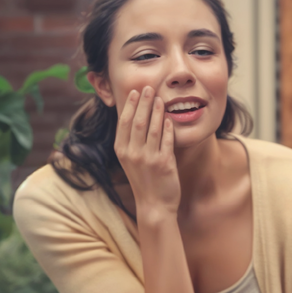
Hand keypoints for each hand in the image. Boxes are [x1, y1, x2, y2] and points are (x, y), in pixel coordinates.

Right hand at [115, 87, 179, 216]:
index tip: (135, 91)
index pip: (124, 122)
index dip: (129, 105)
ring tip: (160, 98)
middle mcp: (132, 153)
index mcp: (122, 151)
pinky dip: (167, 127)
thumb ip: (132, 141)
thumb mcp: (131, 160)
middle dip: (143, 102)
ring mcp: (147, 158)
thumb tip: (135, 118)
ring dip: (156, 111)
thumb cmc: (144, 180)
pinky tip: (169, 117)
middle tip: (149, 87)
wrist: (154, 205)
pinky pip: (166, 140)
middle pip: (137, 121)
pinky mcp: (163, 164)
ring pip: (151, 128)